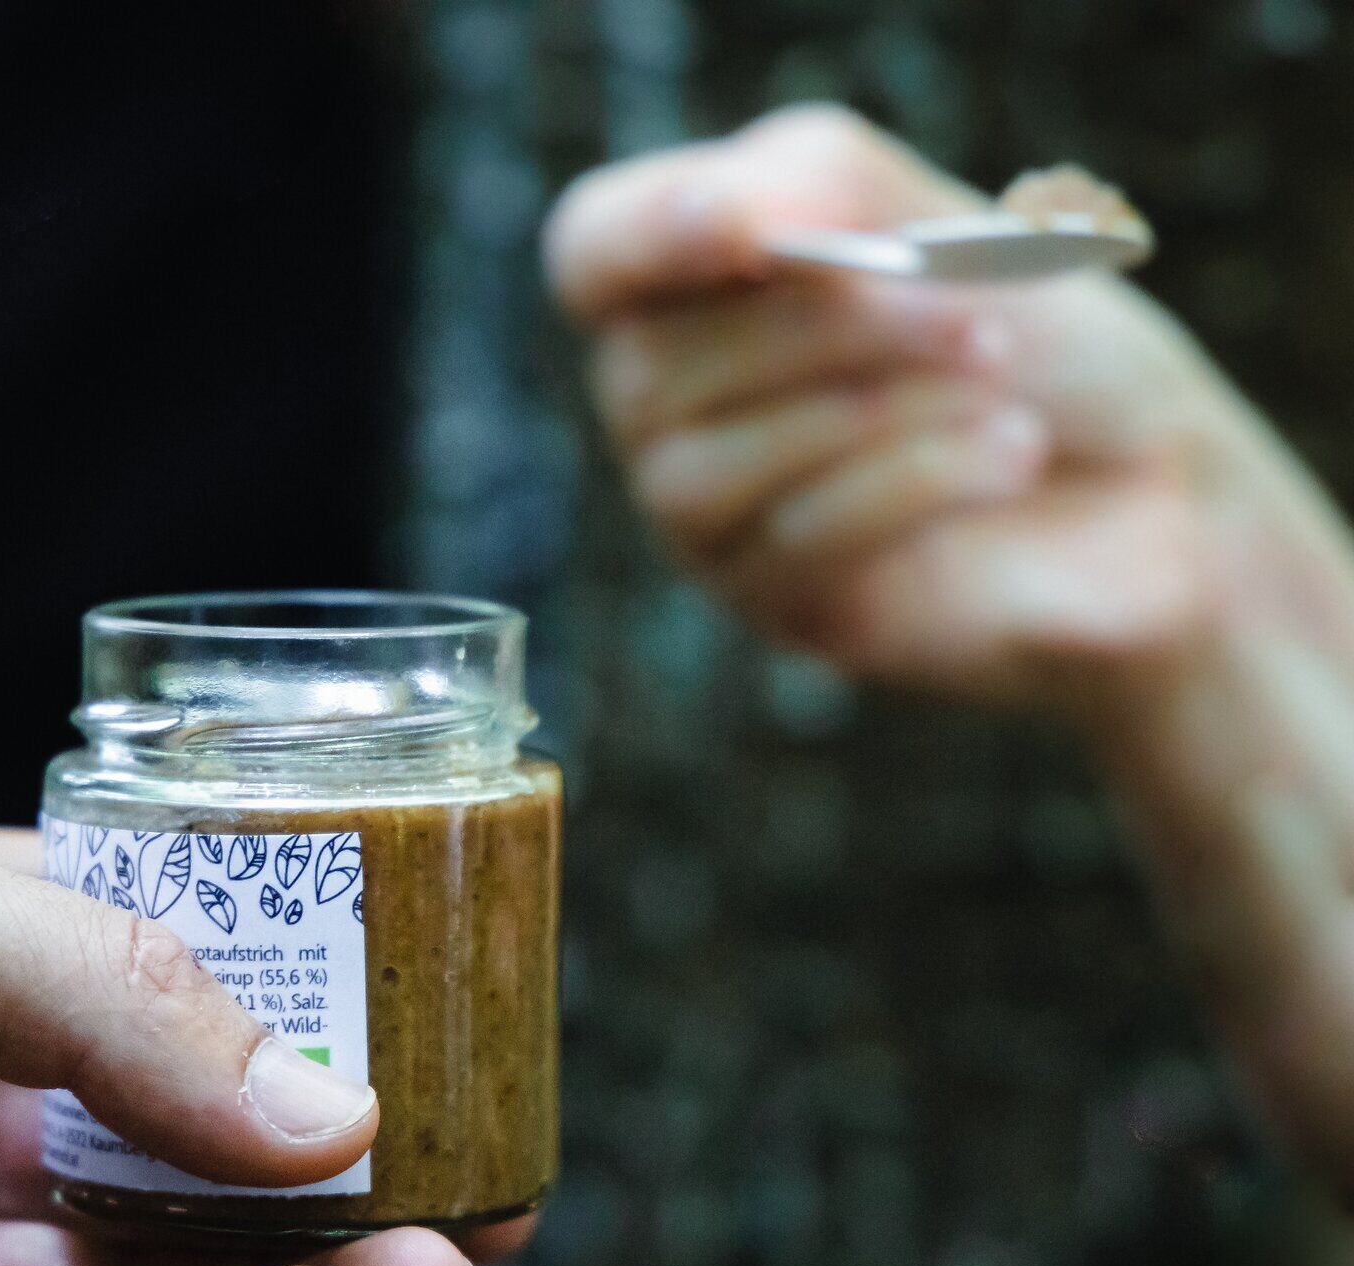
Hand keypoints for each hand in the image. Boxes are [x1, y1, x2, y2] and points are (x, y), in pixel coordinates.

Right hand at [545, 103, 1343, 710]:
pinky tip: (1007, 454)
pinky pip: (797, 538)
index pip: (593, 253)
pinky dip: (917, 476)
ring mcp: (708, 517)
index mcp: (693, 284)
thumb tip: (734, 222)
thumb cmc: (1035, 338)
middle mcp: (668, 405)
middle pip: (646, 369)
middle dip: (825, 328)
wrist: (1148, 482)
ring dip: (875, 407)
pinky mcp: (779, 603)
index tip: (751, 229)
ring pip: (700, 470)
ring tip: (996, 377)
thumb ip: (821, 186)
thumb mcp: (932, 216)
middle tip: (970, 310)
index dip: (648, 236)